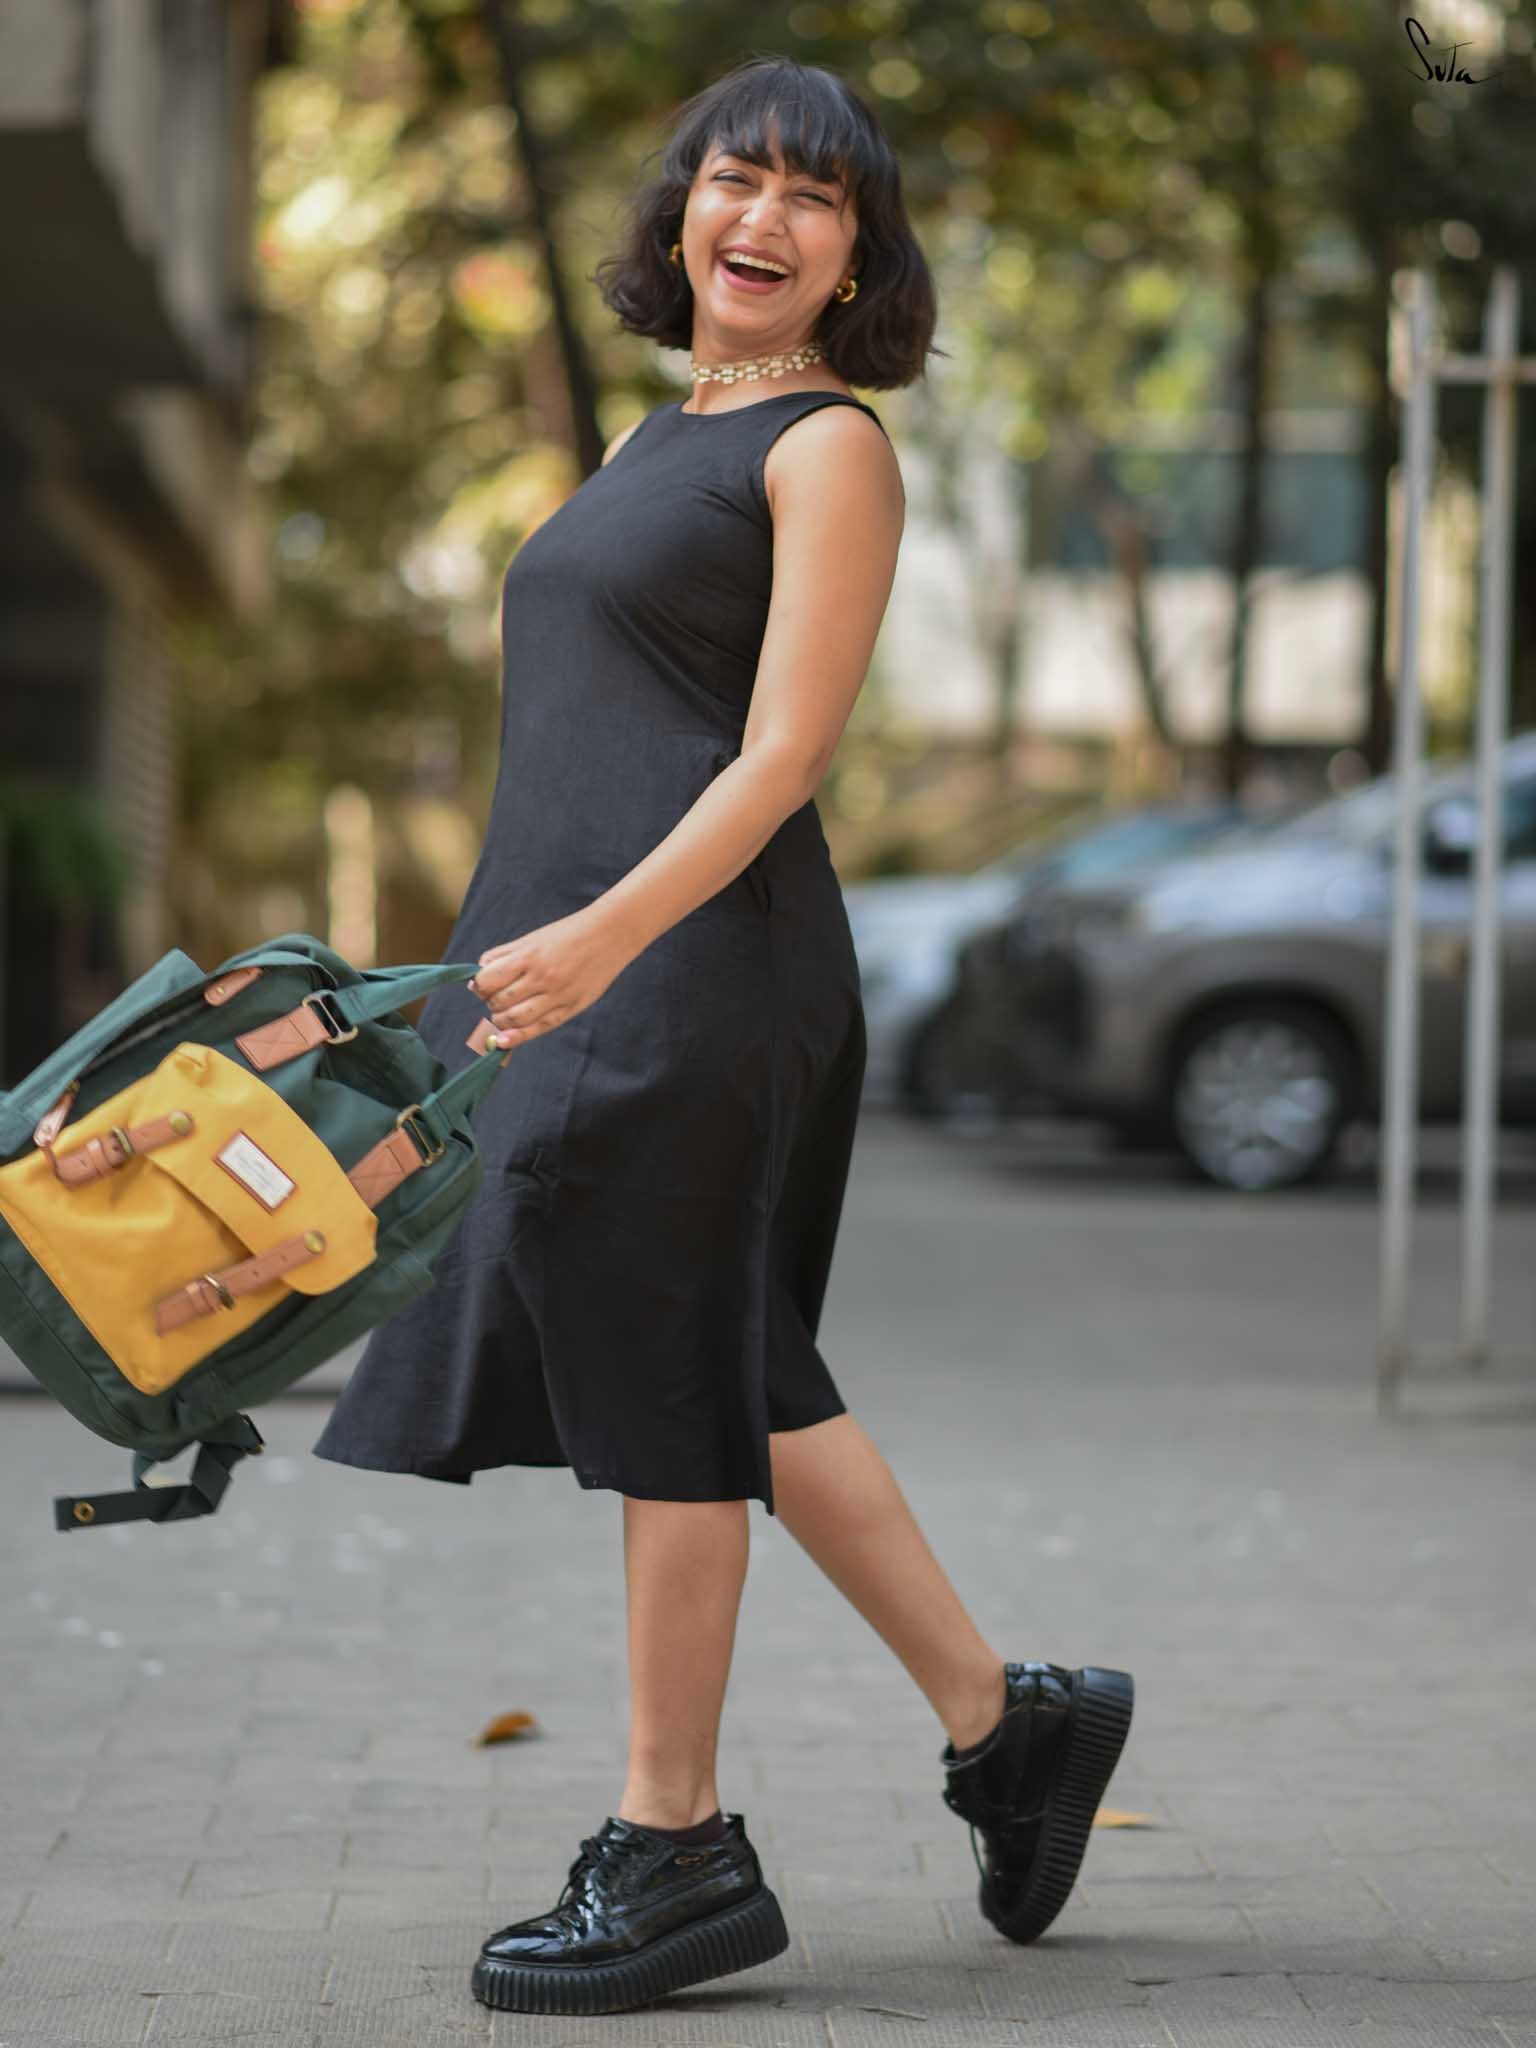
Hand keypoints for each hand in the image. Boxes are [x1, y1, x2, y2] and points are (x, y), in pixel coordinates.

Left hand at [469, 910, 629, 1050]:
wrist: (609, 935)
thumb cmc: (568, 934)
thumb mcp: (531, 938)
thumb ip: (502, 956)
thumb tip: (477, 978)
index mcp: (528, 957)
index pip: (487, 981)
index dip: (479, 986)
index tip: (482, 985)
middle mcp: (540, 978)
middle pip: (498, 1002)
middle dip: (491, 1003)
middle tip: (498, 996)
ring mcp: (557, 996)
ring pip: (514, 1020)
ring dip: (501, 1020)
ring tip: (506, 1011)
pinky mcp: (570, 1009)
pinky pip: (538, 1028)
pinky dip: (517, 1037)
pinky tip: (504, 1041)